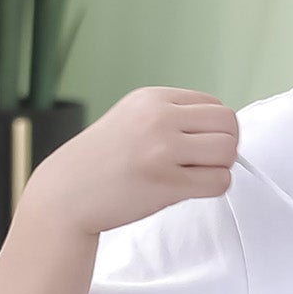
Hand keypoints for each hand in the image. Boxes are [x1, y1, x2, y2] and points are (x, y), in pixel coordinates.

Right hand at [23, 86, 238, 237]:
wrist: (64, 195)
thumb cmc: (101, 161)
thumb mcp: (132, 118)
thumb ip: (173, 115)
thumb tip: (224, 128)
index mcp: (152, 98)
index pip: (214, 104)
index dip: (214, 128)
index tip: (196, 144)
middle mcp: (158, 118)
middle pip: (228, 124)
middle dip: (224, 145)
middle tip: (203, 162)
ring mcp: (162, 150)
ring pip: (228, 151)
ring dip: (221, 167)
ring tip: (195, 175)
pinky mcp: (166, 183)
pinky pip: (219, 182)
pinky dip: (213, 187)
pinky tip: (190, 189)